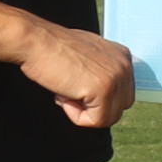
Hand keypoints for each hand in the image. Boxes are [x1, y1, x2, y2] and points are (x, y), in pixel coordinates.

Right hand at [19, 18, 137, 128]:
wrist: (35, 41)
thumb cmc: (53, 49)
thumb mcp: (87, 57)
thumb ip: (101, 72)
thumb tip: (103, 96)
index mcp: (123, 57)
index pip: (121, 95)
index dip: (96, 98)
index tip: (76, 83)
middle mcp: (125, 66)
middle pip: (118, 108)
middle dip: (93, 107)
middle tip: (70, 89)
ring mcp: (116, 78)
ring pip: (108, 117)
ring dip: (83, 111)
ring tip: (67, 89)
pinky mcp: (104, 90)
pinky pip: (96, 121)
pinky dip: (76, 116)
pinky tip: (64, 95)